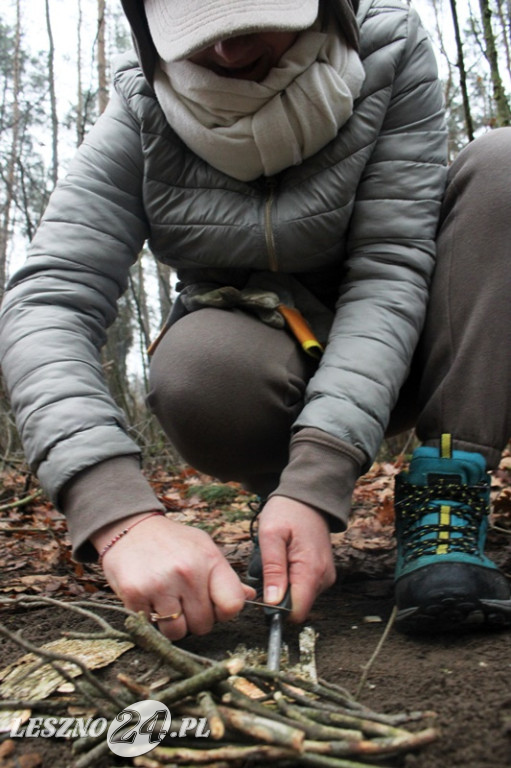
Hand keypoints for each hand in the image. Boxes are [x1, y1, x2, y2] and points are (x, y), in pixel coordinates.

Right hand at [92, 513, 254, 639]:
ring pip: (177, 632)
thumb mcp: (204, 548)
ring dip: (172, 623)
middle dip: (195, 619)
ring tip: (167, 601)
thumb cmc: (172, 541)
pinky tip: (149, 596)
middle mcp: (187, 573)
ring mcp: (160, 584)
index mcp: (209, 561)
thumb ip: (224, 576)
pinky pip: (150, 626)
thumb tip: (249, 596)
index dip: (224, 612)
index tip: (213, 605)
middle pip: (204, 625)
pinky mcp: (135, 594)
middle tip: (184, 601)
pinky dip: (149, 617)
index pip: (233, 605)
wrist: (131, 528)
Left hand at [257, 496, 335, 622]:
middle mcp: (323, 577)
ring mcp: (325, 576)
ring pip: (299, 598)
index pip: (296, 611)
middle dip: (277, 594)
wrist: (307, 498)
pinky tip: (286, 559)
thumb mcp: (270, 534)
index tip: (263, 591)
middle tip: (268, 565)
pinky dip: (291, 579)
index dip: (276, 608)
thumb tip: (273, 602)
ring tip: (277, 559)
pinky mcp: (323, 574)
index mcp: (310, 570)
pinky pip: (304, 588)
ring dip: (283, 585)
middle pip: (296, 606)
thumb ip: (272, 569)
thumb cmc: (287, 512)